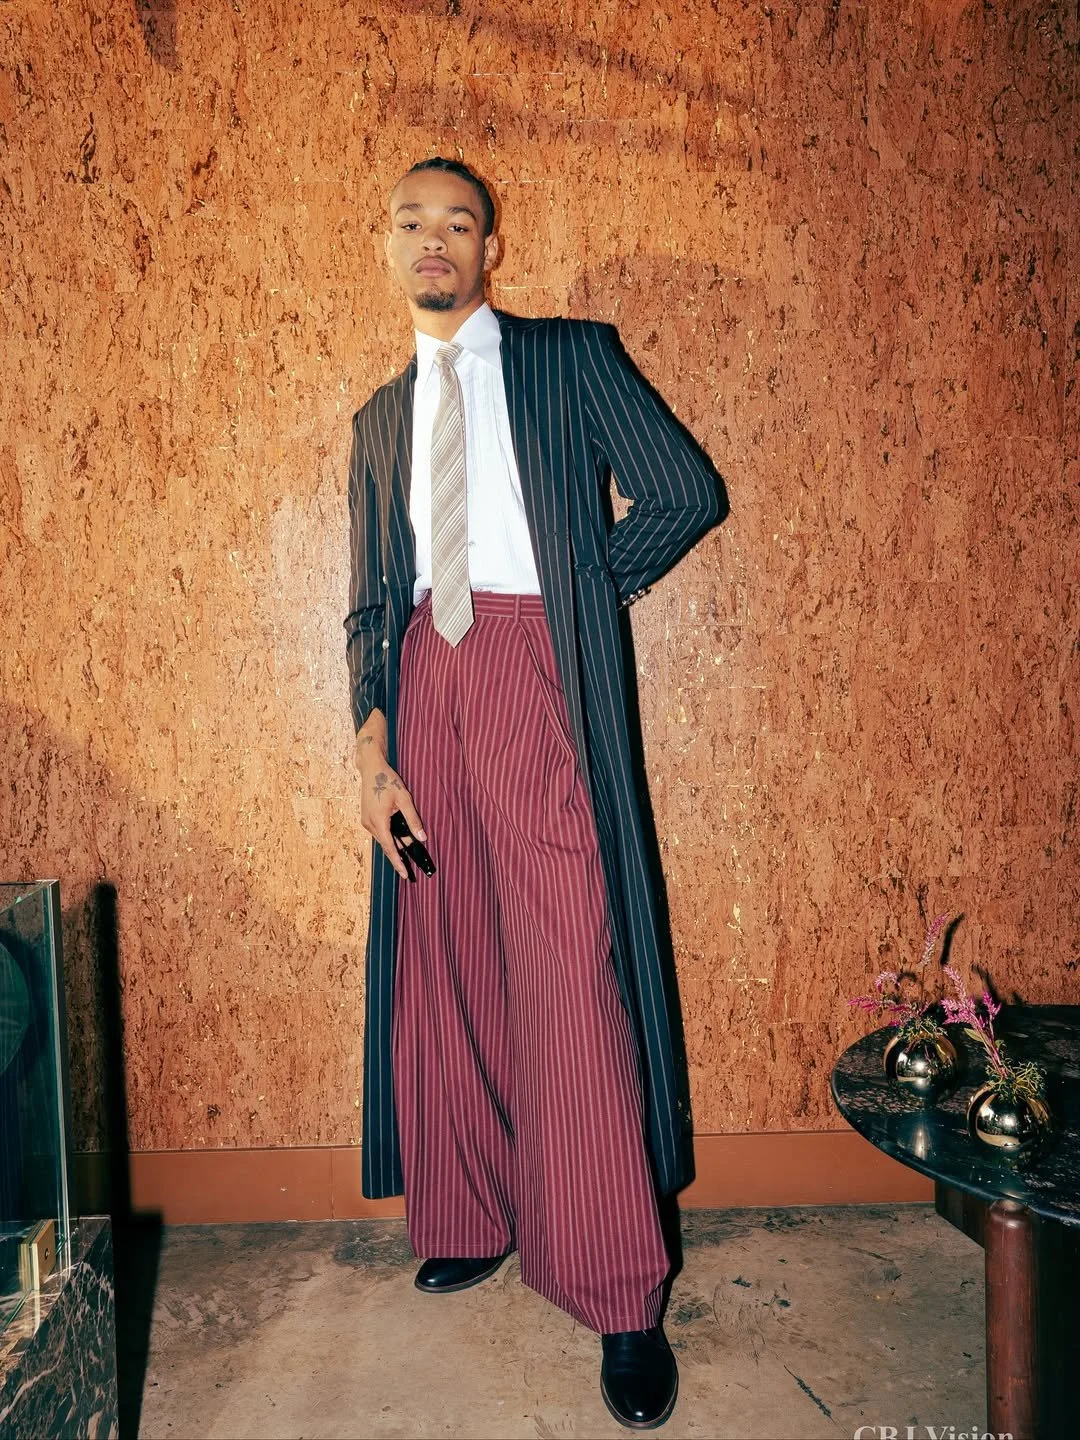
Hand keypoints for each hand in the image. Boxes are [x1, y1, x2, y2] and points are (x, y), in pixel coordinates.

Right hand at [353, 712, 426, 881]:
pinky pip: (380, 832)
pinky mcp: (367, 818)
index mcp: (378, 822)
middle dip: (397, 859)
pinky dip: (389, 838)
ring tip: (406, 859)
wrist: (371, 769)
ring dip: (394, 847)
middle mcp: (369, 824)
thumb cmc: (388, 781)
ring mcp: (366, 821)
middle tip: (408, 872)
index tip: (405, 875)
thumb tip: (423, 838)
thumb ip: (414, 820)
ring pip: (383, 839)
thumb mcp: (404, 799)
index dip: (398, 863)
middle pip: (386, 846)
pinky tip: (398, 841)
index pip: (390, 848)